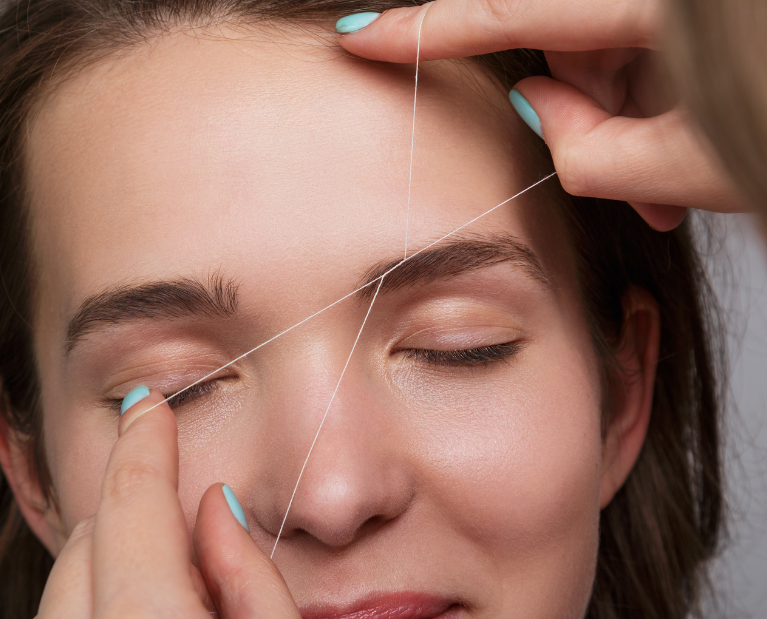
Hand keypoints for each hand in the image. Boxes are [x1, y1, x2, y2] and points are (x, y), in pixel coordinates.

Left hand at [36, 390, 299, 618]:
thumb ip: (255, 583)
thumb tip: (218, 508)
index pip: (134, 510)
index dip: (144, 446)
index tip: (148, 406)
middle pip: (86, 540)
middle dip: (134, 516)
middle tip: (194, 536)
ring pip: (64, 579)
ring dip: (111, 560)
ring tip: (175, 586)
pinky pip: (65, 616)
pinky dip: (99, 598)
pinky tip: (148, 616)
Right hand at [336, 0, 748, 230]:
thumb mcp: (697, 164)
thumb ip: (594, 149)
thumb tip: (543, 111)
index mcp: (660, 2)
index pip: (506, 13)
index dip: (422, 30)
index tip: (362, 36)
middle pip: (568, 34)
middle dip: (578, 107)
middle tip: (621, 180)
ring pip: (616, 42)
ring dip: (630, 113)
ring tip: (672, 184)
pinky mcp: (698, 11)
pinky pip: (656, 37)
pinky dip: (662, 94)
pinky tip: (692, 151)